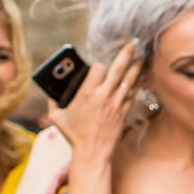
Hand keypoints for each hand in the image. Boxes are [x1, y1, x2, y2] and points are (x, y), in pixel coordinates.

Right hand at [48, 40, 143, 162]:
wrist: (93, 152)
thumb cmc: (73, 135)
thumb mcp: (57, 116)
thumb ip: (53, 100)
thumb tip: (50, 91)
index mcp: (87, 93)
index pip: (99, 68)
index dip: (99, 66)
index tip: (98, 68)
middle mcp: (104, 96)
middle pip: (119, 69)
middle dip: (127, 53)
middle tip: (135, 41)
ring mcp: (117, 104)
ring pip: (130, 80)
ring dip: (137, 67)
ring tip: (143, 56)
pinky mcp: (124, 112)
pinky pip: (133, 94)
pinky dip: (137, 84)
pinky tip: (142, 77)